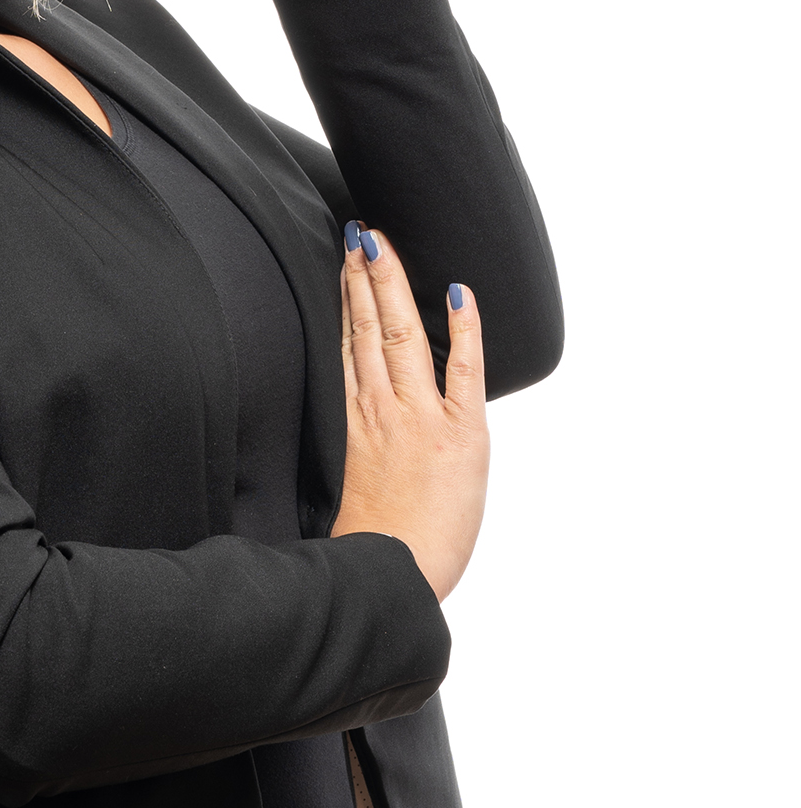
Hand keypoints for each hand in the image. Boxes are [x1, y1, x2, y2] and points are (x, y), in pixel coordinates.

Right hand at [329, 223, 489, 603]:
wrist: (392, 575)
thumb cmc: (373, 540)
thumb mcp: (348, 478)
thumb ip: (356, 435)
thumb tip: (359, 407)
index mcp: (354, 417)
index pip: (347, 341)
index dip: (345, 296)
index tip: (344, 259)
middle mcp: (383, 407)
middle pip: (369, 325)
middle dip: (365, 275)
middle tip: (361, 232)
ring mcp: (420, 415)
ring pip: (401, 334)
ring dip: (393, 286)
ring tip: (384, 246)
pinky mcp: (463, 433)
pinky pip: (464, 370)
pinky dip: (464, 330)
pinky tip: (459, 294)